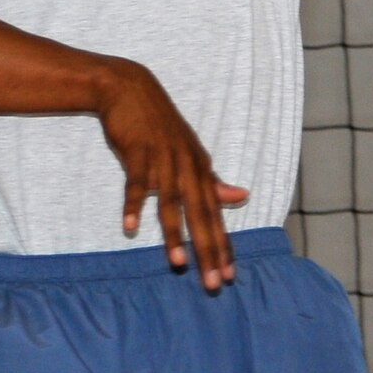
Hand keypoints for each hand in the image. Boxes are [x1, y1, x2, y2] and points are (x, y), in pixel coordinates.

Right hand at [93, 59, 245, 289]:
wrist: (129, 88)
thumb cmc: (158, 125)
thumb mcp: (188, 153)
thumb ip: (211, 180)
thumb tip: (243, 196)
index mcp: (200, 169)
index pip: (215, 216)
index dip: (223, 247)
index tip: (229, 277)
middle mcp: (187, 166)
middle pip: (200, 214)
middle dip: (208, 251)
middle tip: (212, 284)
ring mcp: (163, 158)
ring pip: (171, 202)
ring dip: (173, 234)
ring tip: (177, 263)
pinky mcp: (138, 151)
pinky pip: (136, 182)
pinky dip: (133, 204)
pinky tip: (130, 226)